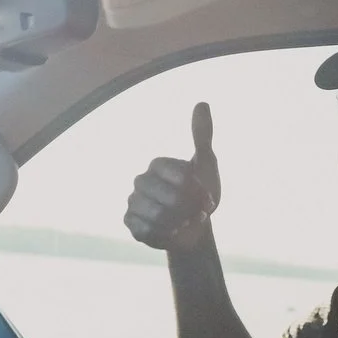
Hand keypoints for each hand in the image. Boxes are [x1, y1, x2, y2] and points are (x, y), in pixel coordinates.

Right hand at [124, 102, 221, 251]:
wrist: (194, 226)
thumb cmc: (200, 192)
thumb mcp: (206, 163)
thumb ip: (202, 135)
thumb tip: (202, 103)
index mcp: (158, 164)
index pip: (179, 176)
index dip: (197, 190)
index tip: (206, 195)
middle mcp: (141, 181)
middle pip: (169, 198)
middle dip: (191, 209)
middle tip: (199, 212)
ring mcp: (133, 202)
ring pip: (157, 216)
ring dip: (179, 223)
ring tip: (186, 222)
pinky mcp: (131, 223)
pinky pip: (146, 230)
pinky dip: (164, 234)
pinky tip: (171, 232)